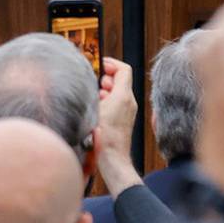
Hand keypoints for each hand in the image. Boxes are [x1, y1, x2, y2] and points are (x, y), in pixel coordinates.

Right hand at [93, 57, 142, 191]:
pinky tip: (96, 109)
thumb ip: (99, 90)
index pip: (124, 69)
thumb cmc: (104, 136)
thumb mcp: (97, 107)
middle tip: (96, 81)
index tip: (101, 64)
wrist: (112, 158)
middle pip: (121, 80)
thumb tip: (99, 81)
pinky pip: (117, 104)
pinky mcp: (124, 121)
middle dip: (107, 77)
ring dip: (105, 90)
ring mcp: (128, 112)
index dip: (112, 63)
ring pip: (118, 92)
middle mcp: (129, 102)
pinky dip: (107, 101)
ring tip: (94, 96)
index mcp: (124, 96)